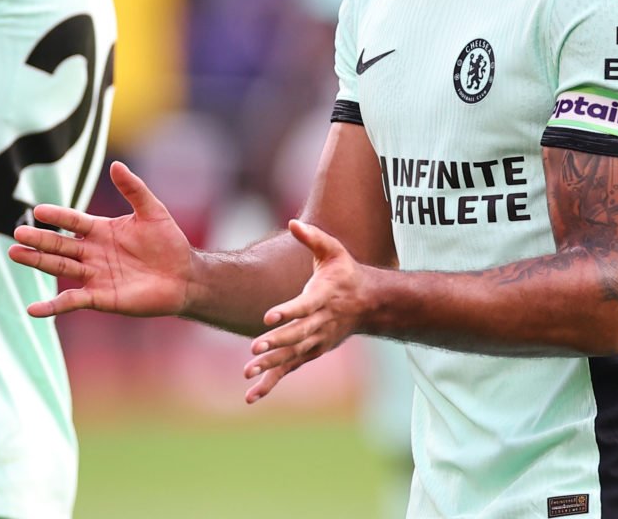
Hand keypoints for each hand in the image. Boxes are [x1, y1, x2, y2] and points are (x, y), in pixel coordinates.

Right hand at [9, 161, 194, 318]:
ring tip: (15, 254)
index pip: (73, 221)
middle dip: (39, 240)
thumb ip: (134, 189)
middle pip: (60, 244)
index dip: (57, 216)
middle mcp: (92, 252)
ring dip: (37, 262)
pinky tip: (33, 309)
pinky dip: (52, 306)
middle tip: (17, 234)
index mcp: (101, 230)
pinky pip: (72, 301)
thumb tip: (116, 165)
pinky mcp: (101, 297)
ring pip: (60, 267)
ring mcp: (94, 275)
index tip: (38, 211)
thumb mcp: (152, 210)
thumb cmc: (169, 242)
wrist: (184, 276)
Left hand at [243, 219, 368, 404]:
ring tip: (248, 372)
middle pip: (297, 335)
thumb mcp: (333, 250)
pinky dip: (271, 382)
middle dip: (276, 343)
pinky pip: (290, 369)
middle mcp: (321, 323)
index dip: (287, 312)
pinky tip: (251, 395)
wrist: (368, 303)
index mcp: (324, 297)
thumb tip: (293, 222)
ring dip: (271, 365)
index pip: (304, 306)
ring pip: (292, 355)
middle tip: (254, 350)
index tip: (269, 316)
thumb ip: (313, 237)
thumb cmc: (345, 272)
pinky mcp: (311, 352)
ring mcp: (317, 341)